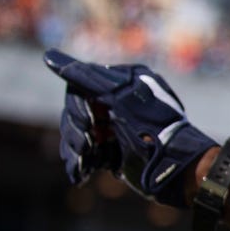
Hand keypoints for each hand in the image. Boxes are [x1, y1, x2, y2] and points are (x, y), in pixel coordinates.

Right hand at [43, 50, 216, 205]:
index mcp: (122, 85)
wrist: (181, 170)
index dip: (77, 109)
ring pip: (79, 136)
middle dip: (75, 133)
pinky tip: (80, 174)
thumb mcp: (119, 98)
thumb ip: (84, 77)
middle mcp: (118, 104)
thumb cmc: (156, 129)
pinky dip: (81, 164)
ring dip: (76, 151)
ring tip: (83, 164)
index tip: (89, 126)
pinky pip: (88, 155)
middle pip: (76, 114)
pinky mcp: (116, 153)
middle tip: (86, 147)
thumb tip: (47, 56)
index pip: (79, 90)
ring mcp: (116, 129)